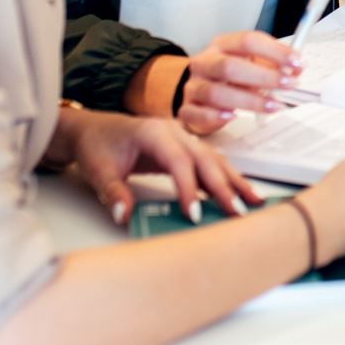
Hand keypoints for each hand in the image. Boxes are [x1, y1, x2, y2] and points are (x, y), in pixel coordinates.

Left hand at [67, 109, 261, 227]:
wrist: (93, 129)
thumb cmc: (97, 145)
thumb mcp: (98, 170)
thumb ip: (113, 192)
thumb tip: (124, 215)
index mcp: (153, 132)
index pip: (178, 161)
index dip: (189, 187)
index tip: (194, 213)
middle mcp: (174, 131)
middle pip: (204, 158)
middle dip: (223, 186)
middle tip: (237, 211)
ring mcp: (183, 137)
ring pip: (214, 158)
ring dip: (233, 180)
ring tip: (252, 202)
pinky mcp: (185, 147)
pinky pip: (210, 161)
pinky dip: (226, 177)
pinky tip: (240, 192)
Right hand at [177, 30, 300, 134]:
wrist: (190, 89)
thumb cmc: (226, 76)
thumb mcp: (248, 62)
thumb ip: (271, 64)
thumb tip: (297, 68)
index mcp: (222, 45)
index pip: (248, 41)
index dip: (274, 51)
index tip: (296, 62)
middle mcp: (204, 63)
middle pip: (230, 66)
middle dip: (263, 76)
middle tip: (288, 84)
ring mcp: (193, 86)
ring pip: (215, 93)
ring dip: (248, 101)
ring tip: (273, 106)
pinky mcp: (186, 109)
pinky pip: (197, 114)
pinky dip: (215, 116)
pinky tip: (233, 117)